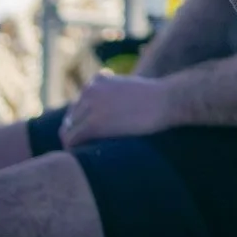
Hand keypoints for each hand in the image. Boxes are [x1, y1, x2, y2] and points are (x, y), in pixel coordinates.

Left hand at [59, 72, 175, 148]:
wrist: (168, 100)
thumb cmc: (156, 98)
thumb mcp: (129, 88)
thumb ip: (114, 95)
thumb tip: (109, 114)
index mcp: (97, 81)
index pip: (78, 104)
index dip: (83, 121)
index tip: (92, 136)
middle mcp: (89, 90)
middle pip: (71, 117)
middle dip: (78, 131)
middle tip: (90, 148)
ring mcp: (90, 106)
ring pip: (68, 128)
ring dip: (75, 141)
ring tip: (87, 154)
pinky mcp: (94, 124)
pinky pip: (72, 139)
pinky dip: (73, 149)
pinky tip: (84, 156)